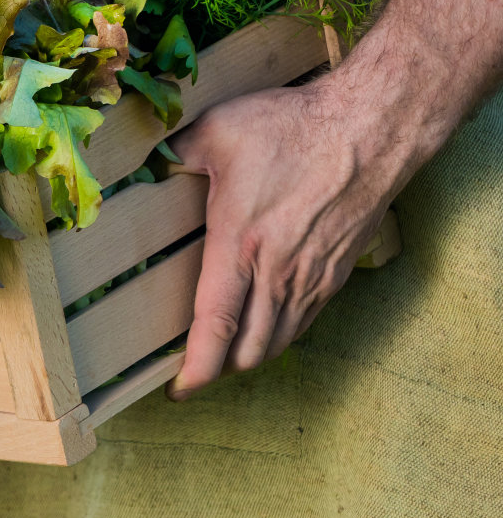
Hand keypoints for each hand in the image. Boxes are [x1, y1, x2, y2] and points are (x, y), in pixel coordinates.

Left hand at [163, 82, 401, 400]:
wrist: (369, 131)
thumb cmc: (292, 128)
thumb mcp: (217, 130)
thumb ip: (175, 152)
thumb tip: (148, 160)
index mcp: (239, 244)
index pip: (216, 324)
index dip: (198, 367)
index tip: (181, 389)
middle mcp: (277, 272)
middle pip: (248, 349)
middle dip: (219, 369)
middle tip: (194, 368)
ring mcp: (311, 276)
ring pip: (278, 341)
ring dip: (251, 354)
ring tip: (225, 353)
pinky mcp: (336, 271)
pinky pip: (305, 321)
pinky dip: (281, 334)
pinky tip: (266, 324)